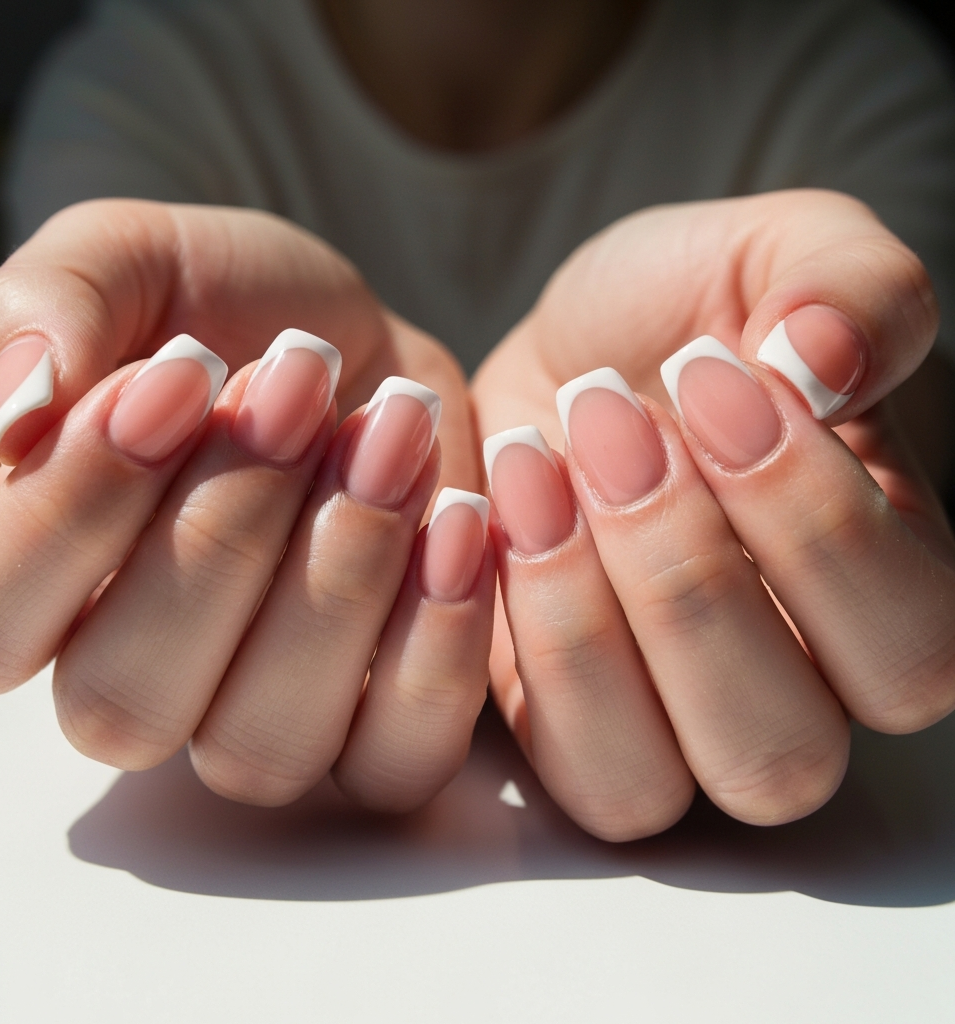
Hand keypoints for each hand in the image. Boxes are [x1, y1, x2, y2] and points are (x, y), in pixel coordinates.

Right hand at [0, 199, 493, 810]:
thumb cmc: (236, 312)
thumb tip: (13, 422)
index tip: (172, 380)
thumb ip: (47, 310)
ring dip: (335, 583)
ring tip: (392, 438)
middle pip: (123, 704)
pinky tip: (457, 522)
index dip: (66, 516)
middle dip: (223, 529)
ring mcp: (262, 721)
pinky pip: (395, 759)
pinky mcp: (379, 726)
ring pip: (261, 748)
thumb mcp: (135, 260)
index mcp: (43, 582)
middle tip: (300, 384)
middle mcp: (141, 678)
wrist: (368, 351)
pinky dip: (434, 648)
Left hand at [473, 189, 954, 839]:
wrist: (570, 351)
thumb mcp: (778, 253)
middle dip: (682, 580)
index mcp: (884, 593)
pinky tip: (483, 509)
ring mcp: (662, 723)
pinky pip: (540, 753)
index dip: (811, 526)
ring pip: (646, 784)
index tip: (708, 376)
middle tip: (610, 421)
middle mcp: (786, 689)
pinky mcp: (554, 716)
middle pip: (777, 752)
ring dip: (581, 624)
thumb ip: (852, 288)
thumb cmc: (685, 315)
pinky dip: (509, 637)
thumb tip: (828, 363)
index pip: (907, 649)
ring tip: (535, 462)